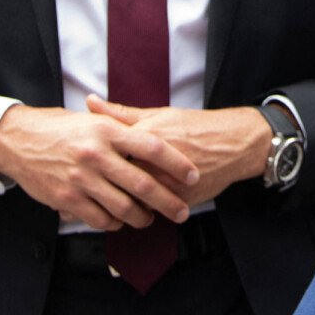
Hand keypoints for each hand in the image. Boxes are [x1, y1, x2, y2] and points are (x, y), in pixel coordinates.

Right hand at [0, 105, 198, 230]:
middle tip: (182, 212)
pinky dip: (114, 223)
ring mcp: (80, 178)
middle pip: (142, 183)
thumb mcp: (95, 121)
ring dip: (141, 217)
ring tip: (150, 218)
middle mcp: (96, 154)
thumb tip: (159, 134)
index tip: (193, 175)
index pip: (152, 147)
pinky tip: (121, 221)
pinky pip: (99, 218)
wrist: (20, 141)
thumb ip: (125, 127)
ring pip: (122, 207)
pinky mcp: (66, 198)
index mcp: (107, 131)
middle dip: (167, 201)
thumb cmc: (64, 129)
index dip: (176, 163)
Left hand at [86, 97, 271, 206]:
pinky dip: (139, 212)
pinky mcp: (179, 201)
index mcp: (146, 138)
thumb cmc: (195, 126)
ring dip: (115, 205)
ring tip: (101, 205)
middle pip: (116, 181)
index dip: (90, 163)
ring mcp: (168, 184)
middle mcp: (155, 162)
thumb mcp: (158, 114)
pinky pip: (151, 212)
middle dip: (98, 188)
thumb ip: (121, 114)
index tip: (79, 166)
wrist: (234, 143)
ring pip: (131, 201)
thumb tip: (90, 102)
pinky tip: (128, 212)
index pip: (106, 155)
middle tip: (82, 193)